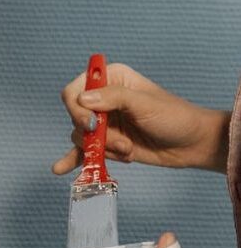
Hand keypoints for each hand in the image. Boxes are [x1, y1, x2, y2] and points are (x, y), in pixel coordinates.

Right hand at [53, 63, 229, 173]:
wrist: (188, 144)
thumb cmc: (173, 117)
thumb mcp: (144, 104)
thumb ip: (113, 98)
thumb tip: (82, 100)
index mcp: (111, 79)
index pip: (75, 91)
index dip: (77, 109)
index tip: (92, 123)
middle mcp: (103, 100)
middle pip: (76, 118)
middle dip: (97, 135)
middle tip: (121, 141)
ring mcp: (103, 124)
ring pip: (82, 138)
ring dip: (104, 149)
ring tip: (127, 150)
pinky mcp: (106, 144)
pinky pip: (83, 152)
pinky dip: (72, 160)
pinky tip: (59, 168)